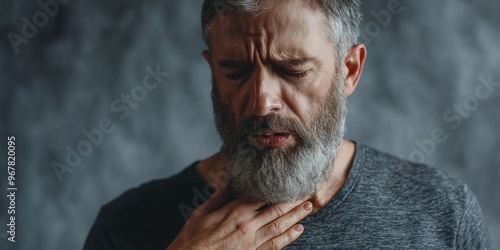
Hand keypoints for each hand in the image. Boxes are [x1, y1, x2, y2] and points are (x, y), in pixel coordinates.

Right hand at [166, 188, 312, 249]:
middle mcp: (247, 226)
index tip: (289, 181)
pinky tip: (298, 230)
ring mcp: (252, 242)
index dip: (278, 188)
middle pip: (276, 210)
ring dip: (296, 216)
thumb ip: (219, 195)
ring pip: (280, 226)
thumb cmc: (192, 238)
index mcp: (234, 212)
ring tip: (309, 207)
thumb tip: (228, 178)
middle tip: (308, 191)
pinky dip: (289, 237)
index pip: (262, 196)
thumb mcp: (201, 212)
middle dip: (294, 200)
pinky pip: (275, 245)